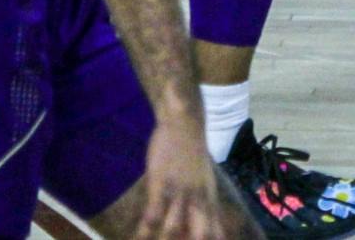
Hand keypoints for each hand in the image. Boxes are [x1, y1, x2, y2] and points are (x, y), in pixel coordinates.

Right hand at [133, 119, 231, 239]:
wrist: (186, 125)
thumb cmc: (193, 157)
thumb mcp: (204, 182)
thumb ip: (204, 206)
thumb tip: (205, 228)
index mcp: (210, 199)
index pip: (215, 231)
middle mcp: (198, 198)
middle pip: (200, 233)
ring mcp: (180, 192)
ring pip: (174, 228)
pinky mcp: (161, 184)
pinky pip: (153, 213)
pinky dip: (145, 230)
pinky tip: (139, 237)